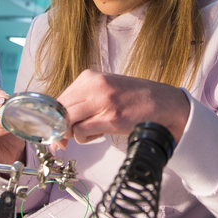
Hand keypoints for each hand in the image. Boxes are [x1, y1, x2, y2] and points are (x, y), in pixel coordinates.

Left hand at [56, 70, 189, 147]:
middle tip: (64, 141)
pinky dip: (85, 138)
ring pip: (66, 121)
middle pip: (59, 110)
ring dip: (73, 133)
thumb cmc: (133, 99)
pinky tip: (99, 133)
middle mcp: (93, 85)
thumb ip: (83, 101)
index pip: (58, 100)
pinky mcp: (110, 117)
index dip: (53, 119)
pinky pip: (80, 131)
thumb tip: (60, 121)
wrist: (163, 104)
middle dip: (59, 129)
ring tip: (92, 132)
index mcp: (90, 77)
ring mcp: (102, 100)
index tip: (55, 131)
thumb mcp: (105, 91)